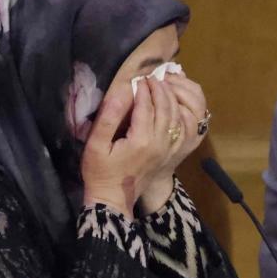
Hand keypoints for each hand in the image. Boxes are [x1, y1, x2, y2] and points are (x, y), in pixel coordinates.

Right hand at [80, 79, 178, 219]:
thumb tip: (123, 92)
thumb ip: (109, 117)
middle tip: (152, 77)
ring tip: (162, 86)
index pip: (147, 105)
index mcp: (141, 139)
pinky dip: (178, 114)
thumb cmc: (99, 172)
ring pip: (176, 117)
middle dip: (160, 89)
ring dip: (171, 98)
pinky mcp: (170, 154)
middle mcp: (159, 143)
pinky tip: (171, 106)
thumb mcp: (96, 144)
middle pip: (166, 107)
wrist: (112, 200)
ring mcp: (167, 150)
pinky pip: (180, 130)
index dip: (143, 88)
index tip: (138, 77)